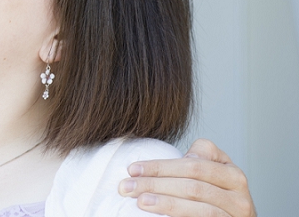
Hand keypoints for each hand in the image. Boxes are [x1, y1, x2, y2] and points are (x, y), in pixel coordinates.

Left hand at [118, 139, 255, 216]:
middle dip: (155, 185)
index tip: (132, 169)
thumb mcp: (213, 172)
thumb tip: (185, 155)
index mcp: (233, 175)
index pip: (192, 166)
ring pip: (197, 209)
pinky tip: (158, 216)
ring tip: (140, 201)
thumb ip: (201, 157)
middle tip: (127, 187)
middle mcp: (239, 198)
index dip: (160, 167)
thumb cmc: (216, 195)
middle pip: (192, 187)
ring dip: (165, 203)